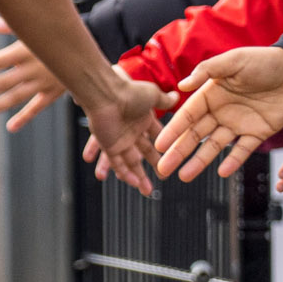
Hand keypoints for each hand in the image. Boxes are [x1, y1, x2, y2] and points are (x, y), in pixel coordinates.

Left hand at [0, 18, 65, 128]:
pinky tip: (11, 127)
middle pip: (3, 82)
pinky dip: (25, 117)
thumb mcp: (35, 27)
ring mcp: (43, 81)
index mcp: (25, 50)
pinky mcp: (54, 92)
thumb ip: (11, 27)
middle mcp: (32, 67)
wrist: (88, 45)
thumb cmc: (54, 33)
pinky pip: (37, 107)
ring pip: (17, 96)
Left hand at [79, 75, 178, 195]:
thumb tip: (176, 96)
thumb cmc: (128, 90)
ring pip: (131, 162)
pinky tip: (133, 183)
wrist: (106, 93)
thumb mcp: (153, 95)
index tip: (173, 156)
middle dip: (154, 165)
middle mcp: (132, 130)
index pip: (156, 136)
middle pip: (145, 152)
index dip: (165, 146)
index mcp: (143, 118)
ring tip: (147, 191)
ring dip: (139, 177)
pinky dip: (125, 174)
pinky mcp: (108, 145)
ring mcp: (120, 139)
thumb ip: (165, 100)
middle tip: (163, 176)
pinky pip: (117, 163)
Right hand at [153, 47, 282, 182]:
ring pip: (214, 147)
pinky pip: (242, 150)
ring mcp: (239, 124)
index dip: (173, 131)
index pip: (187, 116)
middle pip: (195, 135)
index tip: (159, 145)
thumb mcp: (234, 60)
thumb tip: (181, 86)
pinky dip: (233, 161)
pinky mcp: (258, 133)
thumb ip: (207, 71)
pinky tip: (221, 172)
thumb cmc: (265, 60)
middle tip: (162, 169)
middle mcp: (221, 111)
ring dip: (199, 162)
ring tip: (184, 176)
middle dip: (178, 152)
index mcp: (211, 94)